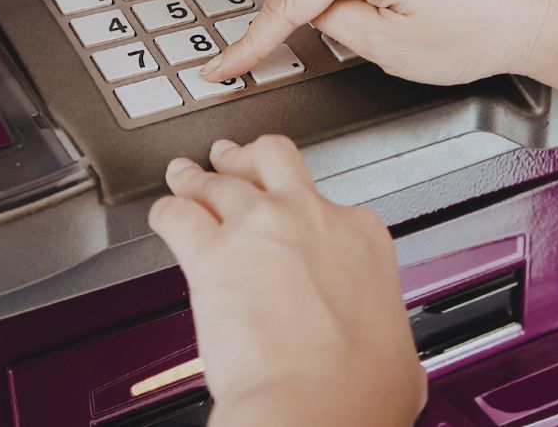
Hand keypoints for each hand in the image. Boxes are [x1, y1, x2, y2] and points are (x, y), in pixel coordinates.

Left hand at [149, 136, 425, 426]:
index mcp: (360, 236)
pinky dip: (164, 213)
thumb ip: (379, 327)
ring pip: (216, 181)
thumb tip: (383, 350)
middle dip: (246, 156)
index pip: (328, 203)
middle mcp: (308, 217)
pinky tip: (162, 216)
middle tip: (230, 157)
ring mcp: (257, 228)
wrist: (316, 404)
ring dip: (195, 178)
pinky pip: (176, 215)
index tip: (296, 223)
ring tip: (183, 177)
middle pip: (271, 158)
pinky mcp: (210, 253)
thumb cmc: (357, 389)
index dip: (306, 213)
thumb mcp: (395, 344)